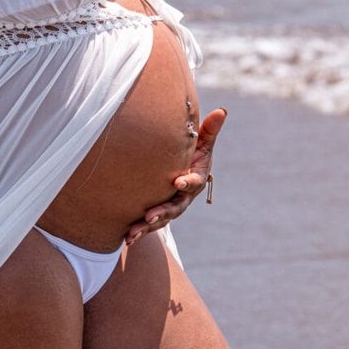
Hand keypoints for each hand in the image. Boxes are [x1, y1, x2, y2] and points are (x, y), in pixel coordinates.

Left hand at [124, 107, 225, 245]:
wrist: (180, 171)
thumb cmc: (192, 153)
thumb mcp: (201, 142)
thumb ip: (209, 130)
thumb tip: (222, 110)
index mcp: (196, 179)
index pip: (193, 182)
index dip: (188, 182)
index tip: (178, 181)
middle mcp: (184, 197)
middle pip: (175, 207)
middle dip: (162, 212)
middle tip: (150, 216)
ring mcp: (171, 207)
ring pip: (160, 220)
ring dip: (146, 227)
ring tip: (132, 233)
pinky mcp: (158, 213)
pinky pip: (149, 224)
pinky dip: (139, 232)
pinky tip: (126, 238)